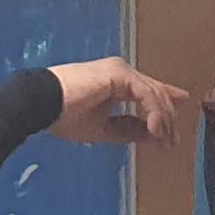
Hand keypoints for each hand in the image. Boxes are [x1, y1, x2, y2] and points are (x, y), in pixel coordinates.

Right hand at [50, 59, 188, 149]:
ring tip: (164, 141)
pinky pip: (146, 93)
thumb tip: (153, 136)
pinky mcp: (119, 74)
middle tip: (172, 142)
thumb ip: (128, 130)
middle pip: (156, 93)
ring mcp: (122, 71)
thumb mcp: (104, 129)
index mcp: (117, 84)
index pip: (149, 93)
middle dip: (168, 119)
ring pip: (155, 94)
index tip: (173, 131)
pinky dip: (153, 112)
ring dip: (163, 120)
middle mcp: (122, 74)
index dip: (164, 110)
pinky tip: (154, 129)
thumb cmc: (64, 116)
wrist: (42, 105)